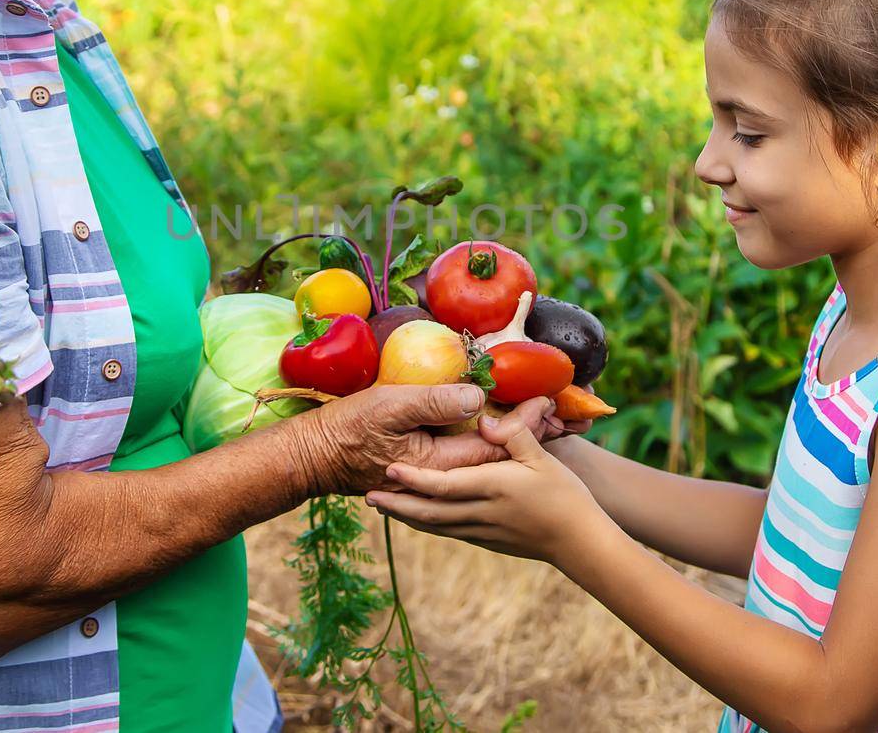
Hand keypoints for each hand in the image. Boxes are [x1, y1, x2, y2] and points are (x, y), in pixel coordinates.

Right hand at [286, 387, 560, 495]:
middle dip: (532, 436)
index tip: (550, 397)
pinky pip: (466, 463)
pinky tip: (503, 439)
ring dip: (516, 443)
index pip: (496, 443)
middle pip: (499, 457)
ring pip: (485, 462)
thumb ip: (436, 403)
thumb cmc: (348, 428)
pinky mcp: (424, 474)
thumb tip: (479, 398)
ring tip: (546, 426)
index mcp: (441, 464)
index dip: (526, 420)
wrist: (313, 458)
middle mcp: (443, 477)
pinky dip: (490, 448)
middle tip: (563, 415)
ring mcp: (433, 478)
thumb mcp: (391, 407)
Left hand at [365, 410, 610, 564]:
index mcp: (492, 488)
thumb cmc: (565, 497)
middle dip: (396, 504)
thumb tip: (483, 420)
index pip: (443, 485)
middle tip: (366, 495)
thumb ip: (513, 435)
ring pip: (434, 525)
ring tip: (381, 504)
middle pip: (428, 512)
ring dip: (405, 515)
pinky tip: (416, 516)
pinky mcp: (486, 542)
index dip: (413, 478)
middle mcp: (480, 513)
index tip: (388, 468)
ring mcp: (481, 532)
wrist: (580, 543)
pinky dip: (426, 523)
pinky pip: (447, 531)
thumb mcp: (542, 459)